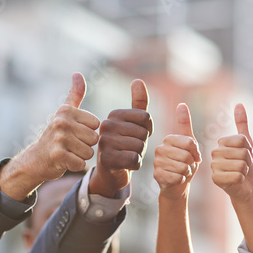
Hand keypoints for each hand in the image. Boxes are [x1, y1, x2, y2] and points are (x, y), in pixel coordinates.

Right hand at [0, 73, 99, 199]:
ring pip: (89, 152)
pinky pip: (81, 164)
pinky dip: (75, 166)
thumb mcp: (64, 113)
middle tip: (71, 145)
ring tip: (68, 152)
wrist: (35, 160)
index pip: (96, 125)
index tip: (74, 133)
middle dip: (86, 145)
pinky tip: (64, 162)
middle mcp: (61, 122)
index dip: (88, 132)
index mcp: (66, 111)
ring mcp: (58, 138)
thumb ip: (75, 94)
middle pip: (94, 139)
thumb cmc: (55, 136)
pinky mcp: (57, 155)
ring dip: (81, 156)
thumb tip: (77, 73)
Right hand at [89, 79, 153, 196]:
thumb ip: (138, 103)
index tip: (136, 135)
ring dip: (139, 155)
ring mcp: (104, 142)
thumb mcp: (133, 123)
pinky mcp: (106, 159)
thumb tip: (138, 80)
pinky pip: (134, 160)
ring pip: (139, 147)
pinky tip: (125, 165)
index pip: (146, 117)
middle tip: (130, 148)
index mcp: (114, 114)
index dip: (147, 129)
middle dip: (142, 144)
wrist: (111, 171)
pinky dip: (135, 165)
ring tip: (127, 155)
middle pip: (143, 133)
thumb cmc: (125, 145)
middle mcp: (106, 125)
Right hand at [153, 104, 200, 199]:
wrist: (177, 185)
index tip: (193, 156)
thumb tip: (181, 104)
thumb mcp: (189, 144)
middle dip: (191, 164)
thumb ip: (185, 125)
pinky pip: (177, 177)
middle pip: (186, 155)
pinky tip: (177, 180)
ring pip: (182, 167)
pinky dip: (181, 180)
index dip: (196, 152)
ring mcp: (156, 162)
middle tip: (187, 166)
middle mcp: (159, 149)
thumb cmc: (185, 163)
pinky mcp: (157, 176)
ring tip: (182, 172)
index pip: (190, 142)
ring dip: (187, 172)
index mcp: (168, 139)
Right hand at [211, 104, 252, 201]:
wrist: (246, 188)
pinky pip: (238, 175)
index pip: (241, 140)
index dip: (249, 149)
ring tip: (241, 173)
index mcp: (220, 144)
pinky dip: (242, 179)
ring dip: (246, 171)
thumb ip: (242, 124)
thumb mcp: (247, 143)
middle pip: (242, 153)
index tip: (245, 156)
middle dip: (248, 161)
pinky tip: (238, 181)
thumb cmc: (246, 166)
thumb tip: (239, 104)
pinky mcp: (216, 180)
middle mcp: (214, 154)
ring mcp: (214, 167)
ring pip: (240, 164)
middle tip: (243, 167)